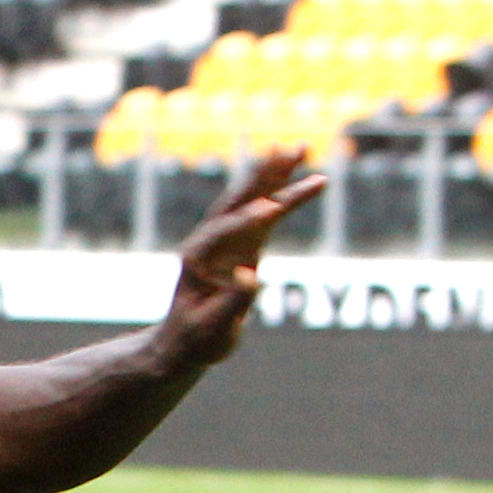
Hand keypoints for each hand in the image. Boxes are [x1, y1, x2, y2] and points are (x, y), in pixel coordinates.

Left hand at [157, 146, 326, 367]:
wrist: (183, 344)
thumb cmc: (196, 340)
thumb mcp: (213, 328)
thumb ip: (233, 301)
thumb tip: (251, 276)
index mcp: (197, 257)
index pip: (225, 231)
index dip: (249, 220)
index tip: (272, 209)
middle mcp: (209, 240)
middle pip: (240, 199)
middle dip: (265, 175)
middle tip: (290, 149)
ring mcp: (226, 240)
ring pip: (254, 199)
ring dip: (278, 174)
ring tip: (303, 149)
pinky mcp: (244, 245)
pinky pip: (267, 213)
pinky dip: (286, 195)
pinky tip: (308, 181)